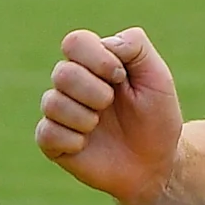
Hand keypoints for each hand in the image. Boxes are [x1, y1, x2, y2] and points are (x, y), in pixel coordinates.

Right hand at [37, 26, 183, 204]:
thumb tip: (105, 43)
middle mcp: (72, 84)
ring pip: (52, 102)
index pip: (75, 42)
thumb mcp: (157, 77)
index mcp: (94, 63)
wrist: (155, 162)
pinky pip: (47, 132)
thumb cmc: (156, 116)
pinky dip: (73, 140)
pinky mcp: (51, 140)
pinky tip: (87, 144)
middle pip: (62, 73)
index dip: (97, 58)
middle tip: (111, 104)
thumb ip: (136, 47)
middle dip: (95, 92)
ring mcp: (59, 112)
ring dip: (85, 118)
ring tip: (100, 125)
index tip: (120, 76)